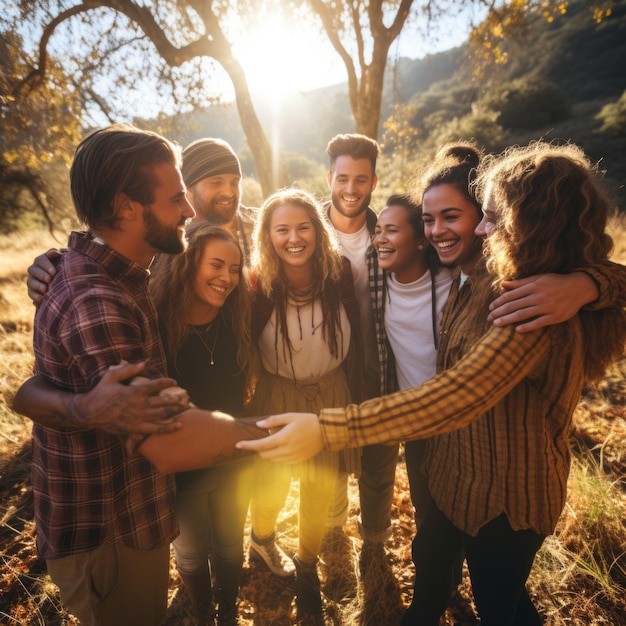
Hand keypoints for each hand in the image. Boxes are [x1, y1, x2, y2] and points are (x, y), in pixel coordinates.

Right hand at [27, 248, 62, 304]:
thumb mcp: (66, 261)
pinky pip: (30, 293)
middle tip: (49, 279)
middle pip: (33, 270)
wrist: (67, 282)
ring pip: (30, 281)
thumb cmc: (67, 268)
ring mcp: (32, 280)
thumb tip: (56, 252)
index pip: (40, 260)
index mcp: (42, 260)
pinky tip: (41, 298)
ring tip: (45, 289)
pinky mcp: (32, 290)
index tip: (54, 272)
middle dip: (41, 275)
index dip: (46, 265)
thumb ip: (61, 255)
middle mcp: (35, 269)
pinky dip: (35, 296)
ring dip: (37, 285)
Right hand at [70, 361, 186, 435]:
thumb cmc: (101, 391)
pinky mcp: (136, 429)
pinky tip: (179, 425)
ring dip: (175, 411)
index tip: (174, 382)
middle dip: (176, 398)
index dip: (167, 382)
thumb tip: (144, 363)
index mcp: (135, 391)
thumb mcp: (112, 376)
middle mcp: (139, 405)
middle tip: (184, 397)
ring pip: (162, 415)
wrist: (89, 412)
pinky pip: (156, 429)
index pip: (156, 385)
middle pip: (163, 401)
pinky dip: (169, 428)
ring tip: (185, 408)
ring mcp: (138, 418)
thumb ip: (129, 369)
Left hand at [236, 412, 322, 462]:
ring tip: (275, 442)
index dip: (248, 445)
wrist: (326, 432)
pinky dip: (278, 456)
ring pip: (272, 459)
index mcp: (283, 438)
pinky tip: (283, 447)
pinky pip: (281, 462)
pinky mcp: (297, 462)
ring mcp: (292, 458)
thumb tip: (259, 425)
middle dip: (258, 449)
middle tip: (262, 440)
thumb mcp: (290, 416)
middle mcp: (286, 450)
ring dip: (268, 453)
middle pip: (264, 454)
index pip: (261, 445)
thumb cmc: (307, 421)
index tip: (238, 444)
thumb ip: (273, 420)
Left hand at [488, 272, 597, 332]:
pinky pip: (540, 322)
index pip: (511, 295)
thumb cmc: (556, 282)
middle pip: (514, 305)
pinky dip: (528, 326)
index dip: (499, 302)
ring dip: (508, 320)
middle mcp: (539, 296)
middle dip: (500, 312)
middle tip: (489, 319)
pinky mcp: (556, 316)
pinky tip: (517, 330)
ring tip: (496, 324)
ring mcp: (547, 307)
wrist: (580, 287)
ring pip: (523, 314)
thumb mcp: (539, 278)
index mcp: (534, 286)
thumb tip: (502, 284)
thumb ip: (520, 283)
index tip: (490, 308)